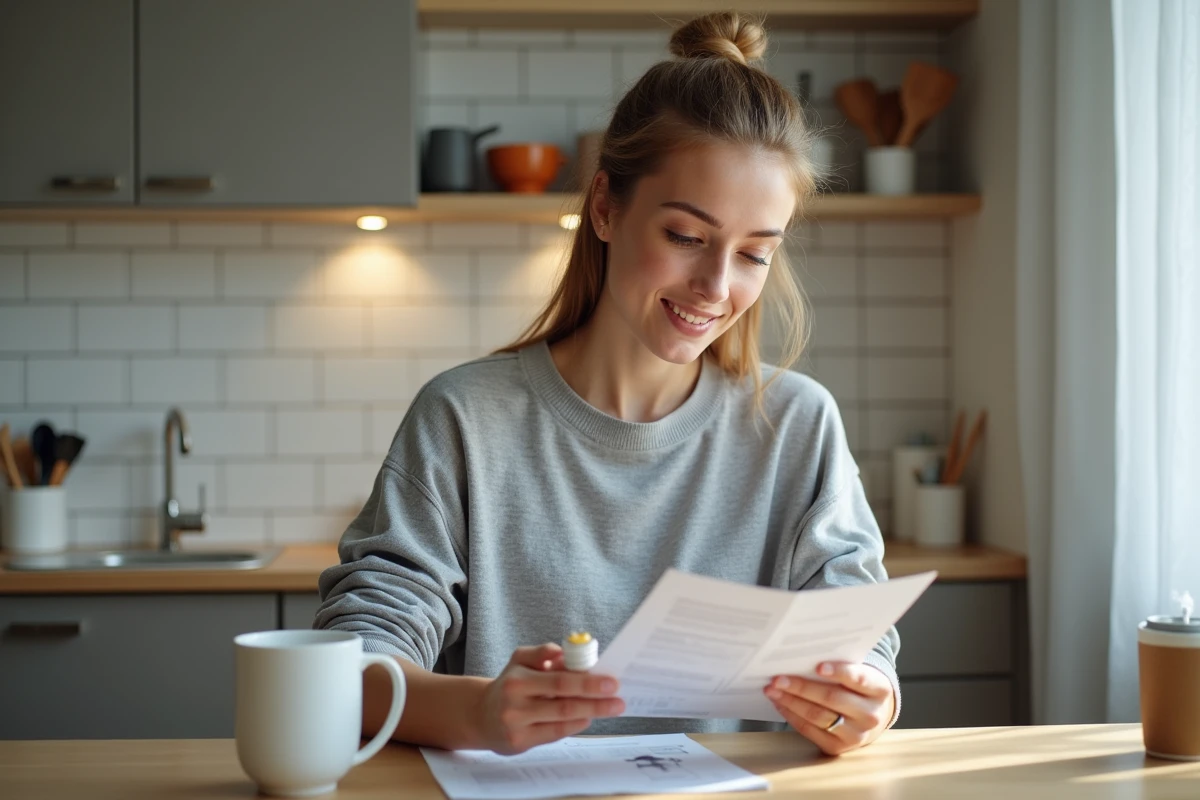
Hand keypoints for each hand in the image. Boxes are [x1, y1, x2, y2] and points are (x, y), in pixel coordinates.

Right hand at [473, 643, 624, 754]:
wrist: (480, 716)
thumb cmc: (509, 684)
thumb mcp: (519, 660)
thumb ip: (542, 653)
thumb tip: (568, 652)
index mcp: (517, 679)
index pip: (558, 680)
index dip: (586, 682)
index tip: (611, 680)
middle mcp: (515, 704)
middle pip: (564, 703)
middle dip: (595, 700)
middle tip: (618, 697)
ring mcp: (517, 726)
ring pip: (562, 719)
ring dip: (590, 713)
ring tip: (611, 707)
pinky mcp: (519, 743)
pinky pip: (554, 734)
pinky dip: (575, 725)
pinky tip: (588, 718)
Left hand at [764, 661, 894, 755]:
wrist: (870, 717)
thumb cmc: (858, 687)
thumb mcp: (860, 673)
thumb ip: (841, 666)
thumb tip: (802, 656)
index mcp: (879, 689)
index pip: (859, 679)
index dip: (839, 672)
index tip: (818, 666)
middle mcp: (870, 715)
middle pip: (832, 698)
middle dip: (801, 687)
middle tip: (778, 678)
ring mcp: (855, 734)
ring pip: (817, 716)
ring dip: (791, 701)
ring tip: (772, 690)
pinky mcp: (838, 747)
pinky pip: (810, 730)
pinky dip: (792, 715)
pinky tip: (780, 704)